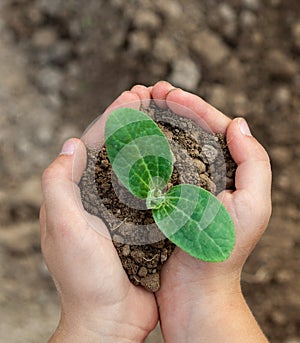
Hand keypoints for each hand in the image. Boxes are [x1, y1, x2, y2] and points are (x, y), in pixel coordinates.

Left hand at [40, 87, 157, 342]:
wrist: (110, 320)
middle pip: (116, 150)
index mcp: (76, 195)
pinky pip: (152, 190)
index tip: (133, 96)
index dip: (112, 118)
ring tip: (167, 119)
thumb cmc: (83, 278)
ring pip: (136, 166)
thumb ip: (58, 186)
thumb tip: (70, 144)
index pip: (93, 145)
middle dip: (133, 122)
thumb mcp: (62, 229)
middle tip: (153, 98)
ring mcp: (121, 210)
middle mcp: (97, 198)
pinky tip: (178, 157)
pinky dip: (162, 171)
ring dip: (150, 141)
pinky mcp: (141, 224)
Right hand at [151, 81, 270, 342]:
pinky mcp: (163, 199)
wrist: (196, 291)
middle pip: (189, 130)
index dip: (192, 105)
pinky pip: (154, 167)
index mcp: (228, 171)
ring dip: (155, 123)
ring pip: (169, 145)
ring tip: (138, 107)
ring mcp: (183, 186)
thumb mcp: (253, 207)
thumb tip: (238, 123)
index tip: (168, 93)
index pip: (212, 126)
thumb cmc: (224, 252)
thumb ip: (255, 163)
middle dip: (171, 107)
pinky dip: (144, 150)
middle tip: (149, 92)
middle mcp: (206, 174)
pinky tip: (131, 140)